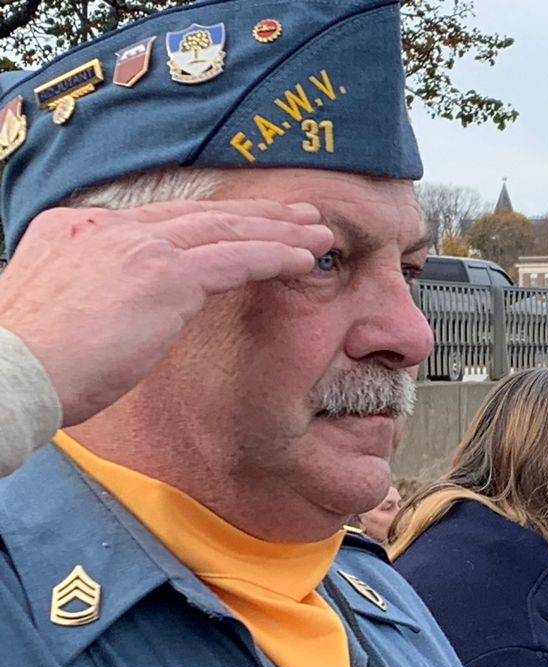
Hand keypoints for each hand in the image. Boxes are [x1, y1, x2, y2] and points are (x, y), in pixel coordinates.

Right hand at [0, 200, 333, 425]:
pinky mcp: (163, 276)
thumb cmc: (25, 363)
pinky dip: (275, 256)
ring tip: (318, 233)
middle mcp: (108, 227)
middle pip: (199, 215)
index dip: (210, 223)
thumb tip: (121, 314)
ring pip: (225, 230)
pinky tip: (305, 259)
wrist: (11, 372)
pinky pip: (235, 259)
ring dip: (279, 231)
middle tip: (297, 214)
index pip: (160, 221)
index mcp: (77, 229)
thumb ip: (96, 297)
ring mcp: (137, 247)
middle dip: (255, 214)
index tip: (242, 225)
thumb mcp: (57, 312)